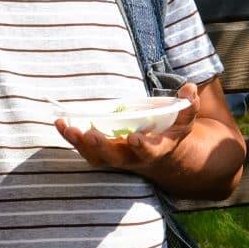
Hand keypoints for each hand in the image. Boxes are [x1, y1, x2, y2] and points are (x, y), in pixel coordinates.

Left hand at [54, 82, 199, 174]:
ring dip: (80, 144)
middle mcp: (133, 158)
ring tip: (67, 127)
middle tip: (91, 134)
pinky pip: (84, 147)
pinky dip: (71, 137)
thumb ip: (189, 106)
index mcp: (156, 150)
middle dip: (102, 147)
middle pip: (115, 158)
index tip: (134, 138)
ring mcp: (115, 156)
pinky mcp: (101, 151)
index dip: (143, 147)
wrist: (160, 154)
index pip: (150, 152)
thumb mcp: (185, 120)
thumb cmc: (171, 132)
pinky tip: (59, 123)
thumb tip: (189, 89)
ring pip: (95, 157)